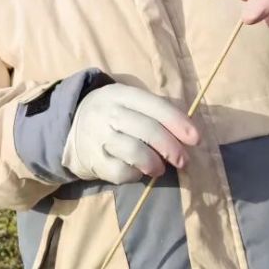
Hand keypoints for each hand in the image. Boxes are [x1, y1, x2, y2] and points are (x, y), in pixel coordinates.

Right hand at [61, 83, 198, 184]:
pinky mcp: (93, 159)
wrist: (72, 126)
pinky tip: (138, 171)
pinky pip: (120, 171)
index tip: (196, 138)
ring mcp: (98, 136)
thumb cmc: (113, 114)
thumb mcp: (128, 102)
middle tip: (183, 160)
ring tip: (159, 169)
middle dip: (171, 147)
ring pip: (134, 151)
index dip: (177, 122)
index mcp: (121, 94)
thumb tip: (186, 134)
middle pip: (147, 129)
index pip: (154, 105)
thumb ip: (154, 113)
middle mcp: (108, 112)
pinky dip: (135, 174)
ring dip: (154, 163)